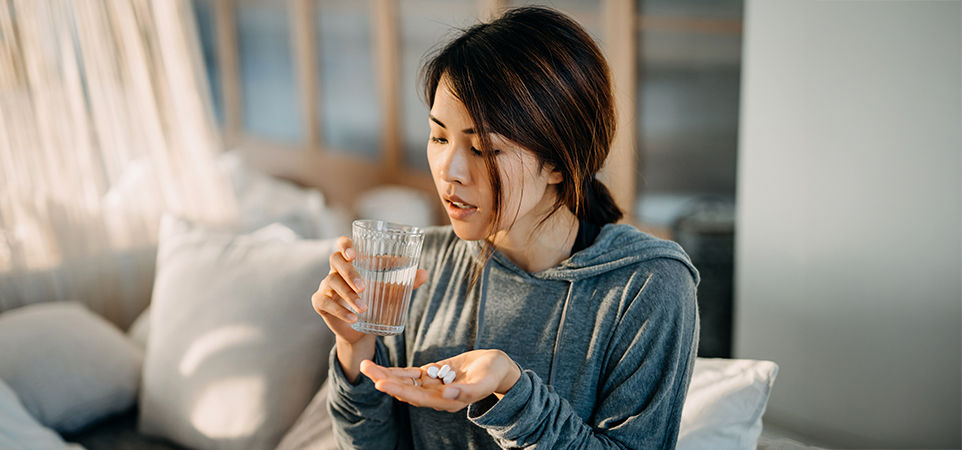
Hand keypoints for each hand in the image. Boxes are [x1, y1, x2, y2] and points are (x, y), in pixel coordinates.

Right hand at [311, 236, 427, 379]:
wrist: (361, 329)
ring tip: (364, 308)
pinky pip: (325, 303)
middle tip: (364, 287)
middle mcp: (335, 270)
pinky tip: (353, 318)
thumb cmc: (375, 300)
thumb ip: (407, 281)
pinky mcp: (320, 302)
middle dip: (349, 273)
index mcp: (352, 261)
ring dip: (348, 296)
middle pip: (335, 260)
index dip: (345, 245)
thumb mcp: (391, 290)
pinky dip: (340, 311)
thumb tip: (425, 273)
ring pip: (331, 282)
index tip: (354, 254)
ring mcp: (326, 285)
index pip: (343, 244)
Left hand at [360, 349, 521, 412]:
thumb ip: (467, 390)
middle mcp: (436, 395)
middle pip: (405, 389)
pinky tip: (383, 368)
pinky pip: (412, 374)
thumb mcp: (485, 381)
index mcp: (447, 400)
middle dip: (384, 380)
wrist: (499, 369)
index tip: (380, 383)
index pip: (417, 397)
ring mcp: (433, 385)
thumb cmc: (494, 375)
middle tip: (365, 368)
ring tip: (367, 366)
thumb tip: (448, 393)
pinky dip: (397, 371)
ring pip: (405, 381)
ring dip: (386, 375)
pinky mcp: (434, 374)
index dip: (398, 390)